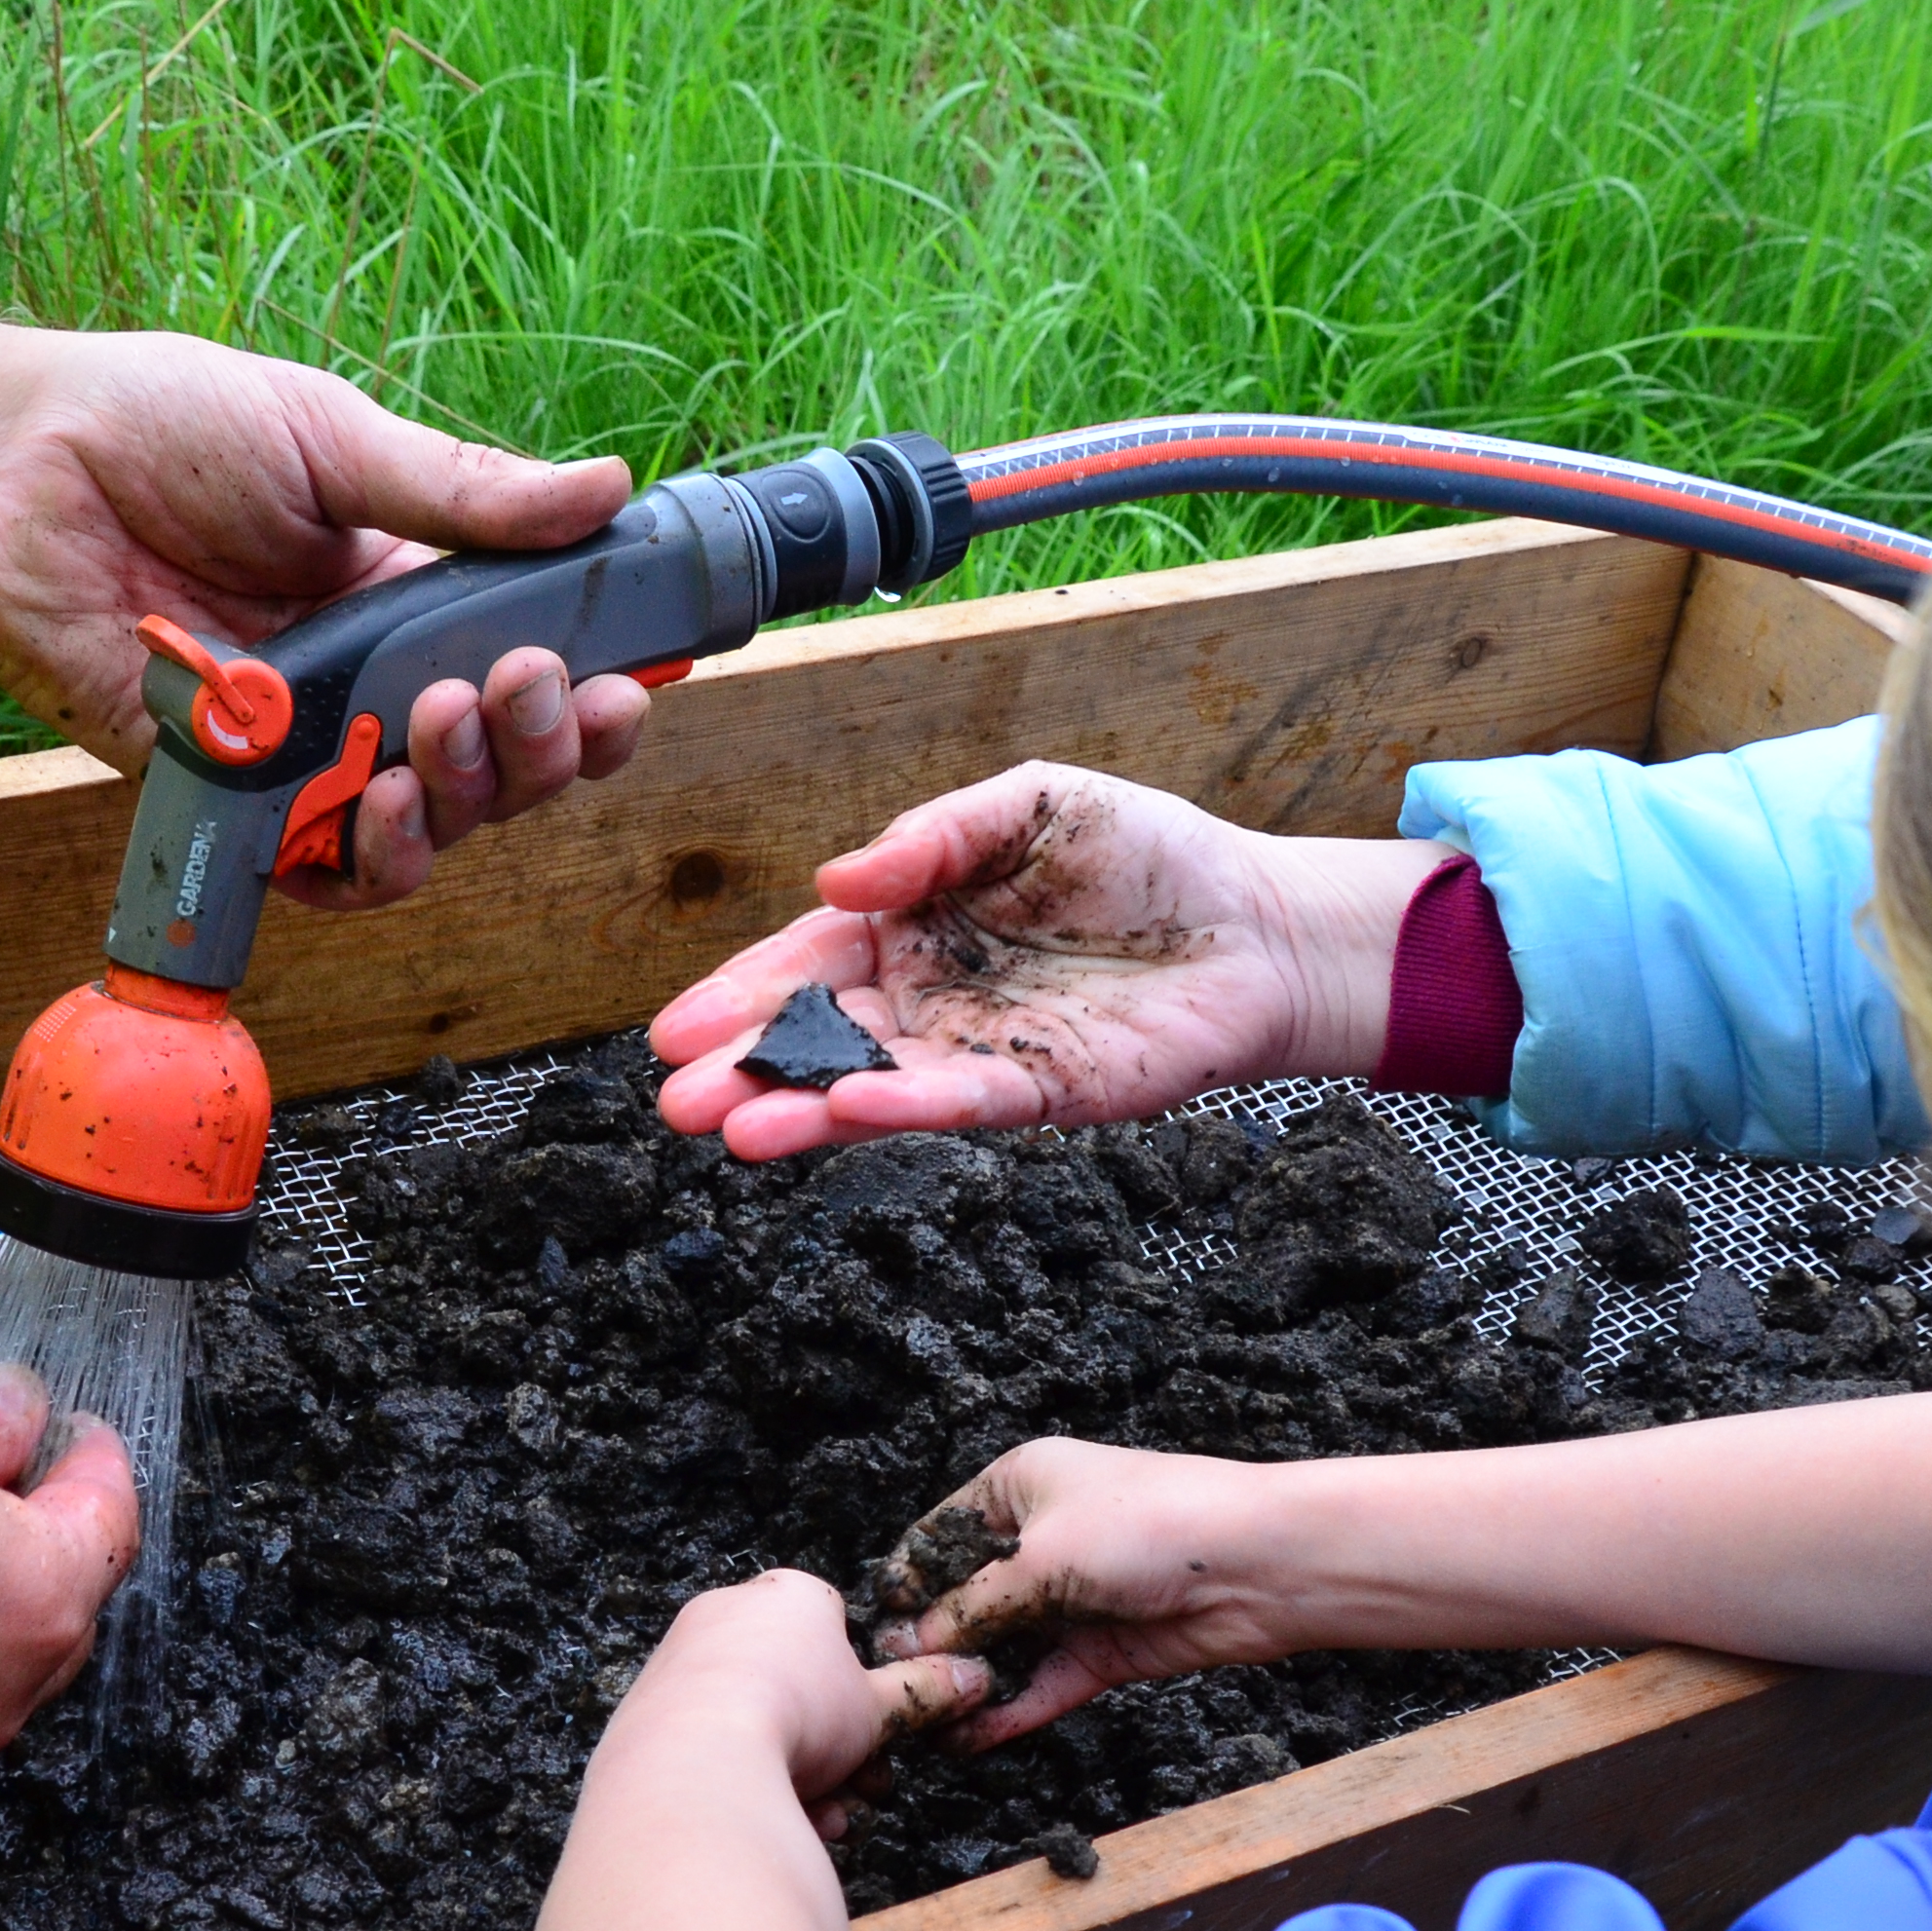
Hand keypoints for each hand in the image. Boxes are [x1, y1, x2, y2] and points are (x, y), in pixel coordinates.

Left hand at [0, 311, 663, 900]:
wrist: (14, 468)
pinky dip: (378, 856)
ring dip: (470, 796)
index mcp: (409, 600)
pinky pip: (326, 870)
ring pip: (433, 830)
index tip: (624, 683)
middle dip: (539, 746)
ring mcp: (305, 751)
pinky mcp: (231, 798)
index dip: (591, 695)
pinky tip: (391, 801)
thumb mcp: (330, 438)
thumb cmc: (159, 430)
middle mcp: (369, 689)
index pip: (531, 674)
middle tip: (522, 685)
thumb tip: (608, 489)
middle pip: (501, 769)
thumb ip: (462, 491)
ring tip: (448, 725)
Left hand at [604, 1570, 992, 1830]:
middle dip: (834, 1742)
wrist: (693, 1764)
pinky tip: (774, 1818)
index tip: (871, 1724)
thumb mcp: (880, 1707)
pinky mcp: (643, 1715)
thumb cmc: (796, 1713)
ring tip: (826, 1816)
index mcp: (785, 1596)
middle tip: (862, 1784)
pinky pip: (708, 1747)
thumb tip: (975, 1676)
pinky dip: (744, 1780)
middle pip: (794, 1682)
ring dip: (797, 1772)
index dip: (857, 1679)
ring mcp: (677, 1663)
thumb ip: (924, 1690)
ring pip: (753, 1721)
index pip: (832, 1621)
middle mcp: (724, 1615)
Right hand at [648, 765, 1448, 1159]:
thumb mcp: (1030, 804)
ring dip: (802, 1108)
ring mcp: (980, 1055)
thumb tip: (836, 881)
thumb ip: (933, 837)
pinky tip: (846, 1110)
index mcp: (913, 928)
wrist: (1256, 921)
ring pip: (872, 1085)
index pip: (809, 963)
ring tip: (731, 1126)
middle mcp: (931, 1001)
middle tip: (675, 1096)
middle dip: (746, 1065)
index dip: (743, 993)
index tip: (675, 1029)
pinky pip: (960, 1103)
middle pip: (820, 1037)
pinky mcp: (1042, 1094)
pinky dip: (903, 1108)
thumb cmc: (1146, 855)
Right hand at [875, 1441, 1310, 1741]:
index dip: (907, 1584)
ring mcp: (1073, 1595)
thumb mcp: (1039, 1558)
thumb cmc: (1149, 1527)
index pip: (938, 1536)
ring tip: (931, 1724)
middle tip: (899, 1690)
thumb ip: (970, 1607)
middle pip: (967, 1597)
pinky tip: (975, 1738)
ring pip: (1005, 1646)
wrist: (1259, 1565)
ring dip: (973, 1683)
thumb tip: (910, 1646)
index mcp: (1018, 1485)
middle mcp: (1040, 1537)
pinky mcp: (1103, 1647)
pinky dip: (1013, 1709)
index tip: (874, 1633)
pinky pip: (1045, 1682)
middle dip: (934, 1642)